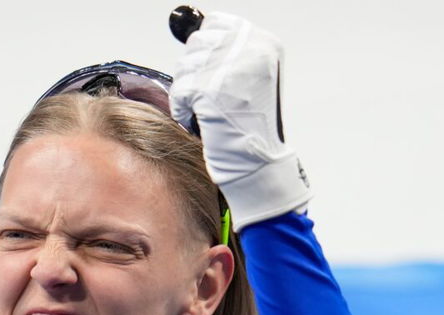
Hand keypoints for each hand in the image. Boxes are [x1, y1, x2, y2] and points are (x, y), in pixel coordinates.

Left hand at [170, 12, 311, 226]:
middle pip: (196, 44)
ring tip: (210, 110)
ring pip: (184, 68)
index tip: (212, 74)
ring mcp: (231, 69)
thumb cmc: (251, 125)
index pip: (216, 23)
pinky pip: (179, 92)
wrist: (258, 162)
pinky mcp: (211, 90)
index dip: (206, 50)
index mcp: (264, 43)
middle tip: (213, 98)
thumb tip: (191, 29)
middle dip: (195, 73)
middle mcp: (251, 50)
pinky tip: (204, 120)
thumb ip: (226, 51)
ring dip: (189, 93)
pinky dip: (184, 110)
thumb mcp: (248, 76)